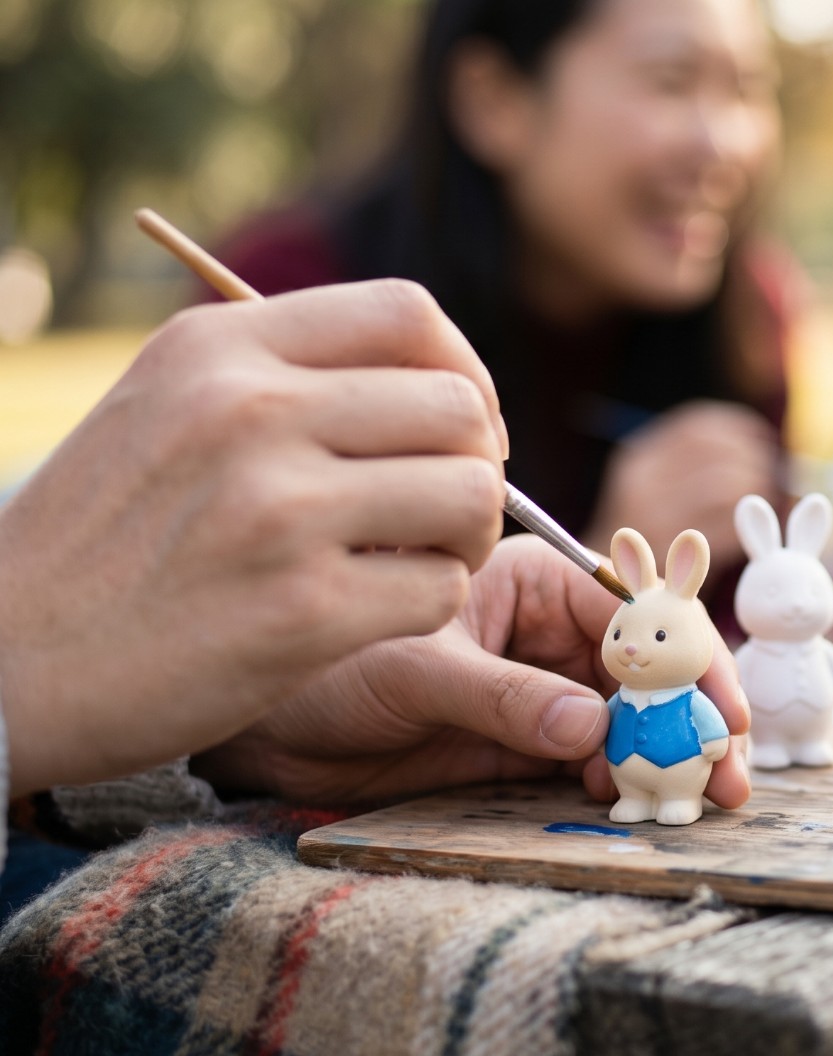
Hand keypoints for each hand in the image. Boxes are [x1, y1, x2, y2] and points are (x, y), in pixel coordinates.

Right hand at [0, 282, 507, 795]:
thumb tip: (440, 378)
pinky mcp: (303, 611)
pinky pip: (442, 588)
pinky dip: (430, 604)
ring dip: (469, 536)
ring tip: (421, 559)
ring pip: (472, 493)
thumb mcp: (165, 407)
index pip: (410, 313)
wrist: (2, 659)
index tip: (457, 425)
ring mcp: (278, 511)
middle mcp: (251, 413)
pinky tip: (377, 613)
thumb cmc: (101, 541)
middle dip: (480, 461)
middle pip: (459, 406)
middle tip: (444, 511)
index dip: (464, 369)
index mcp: (220, 347)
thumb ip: (284, 375)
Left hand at [193, 535, 751, 805]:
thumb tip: (593, 728)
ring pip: (633, 724)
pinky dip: (626, 787)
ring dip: (671, 760)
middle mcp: (548, 633)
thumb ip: (505, 700)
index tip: (723, 714)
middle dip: (696, 720)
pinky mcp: (525, 751)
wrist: (261, 735)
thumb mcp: (415, 674)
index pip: (637, 615)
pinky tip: (644, 808)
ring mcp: (542, 693)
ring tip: (702, 802)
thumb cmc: (321, 669)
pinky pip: (594, 766)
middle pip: (653, 673)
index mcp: (531, 581)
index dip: (690, 661)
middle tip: (732, 776)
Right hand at [589, 400, 777, 571]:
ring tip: (758, 502)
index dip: (736, 428)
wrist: (608, 588)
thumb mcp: (653, 485)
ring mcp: (656, 517)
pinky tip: (742, 530)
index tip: (760, 436)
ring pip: (727, 487)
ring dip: (753, 492)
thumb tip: (753, 441)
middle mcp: (644, 482)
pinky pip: (727, 527)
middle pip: (719, 454)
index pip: (698, 427)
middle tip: (768, 473)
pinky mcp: (673, 551)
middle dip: (753, 460)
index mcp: (639, 458)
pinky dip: (743, 525)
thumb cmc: (648, 532)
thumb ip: (690, 464)